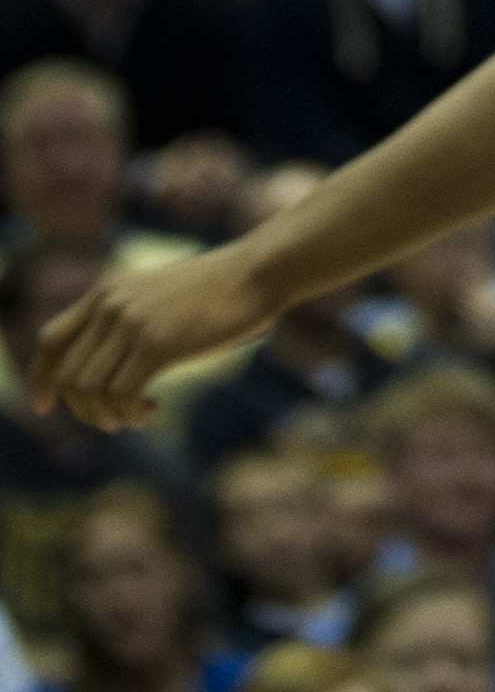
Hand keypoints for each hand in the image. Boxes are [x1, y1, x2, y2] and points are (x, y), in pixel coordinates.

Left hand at [33, 240, 268, 428]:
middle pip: (68, 377)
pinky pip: (121, 396)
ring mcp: (133, 322)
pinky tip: (153, 408)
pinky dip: (131, 414)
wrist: (256, 272)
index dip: (41, 379)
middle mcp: (111, 304)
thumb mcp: (157, 296)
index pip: (50, 340)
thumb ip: (126, 319)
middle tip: (117, 418)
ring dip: (109, 417)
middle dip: (85, 411)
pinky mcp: (158, 342)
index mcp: (107, 292)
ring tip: (137, 414)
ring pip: (90, 392)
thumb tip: (103, 366)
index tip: (46, 407)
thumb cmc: (214, 289)